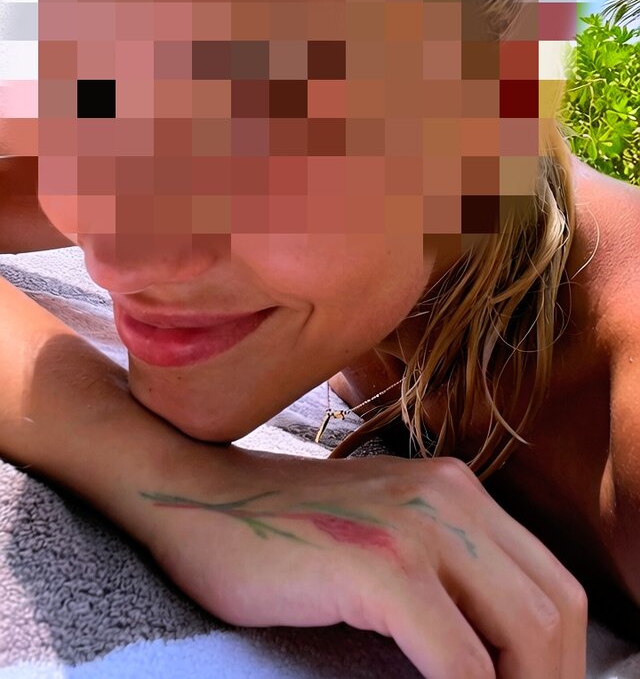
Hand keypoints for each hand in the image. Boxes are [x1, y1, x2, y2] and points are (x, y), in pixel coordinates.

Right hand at [143, 445, 587, 677]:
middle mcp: (451, 496)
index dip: (562, 661)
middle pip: (555, 611)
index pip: (554, 587)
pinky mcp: (378, 566)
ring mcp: (416, 526)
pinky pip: (458, 663)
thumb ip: (442, 571)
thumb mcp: (382, 536)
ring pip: (524, 637)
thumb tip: (494, 654)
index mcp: (458, 490)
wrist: (189, 493)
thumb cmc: (279, 532)